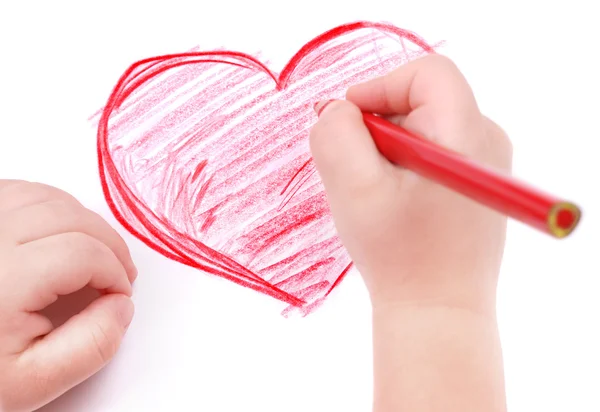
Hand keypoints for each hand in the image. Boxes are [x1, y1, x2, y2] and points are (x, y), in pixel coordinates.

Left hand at [0, 180, 136, 411]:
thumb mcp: (34, 382)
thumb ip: (90, 347)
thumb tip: (122, 306)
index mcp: (3, 282)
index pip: (84, 254)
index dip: (115, 271)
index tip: (119, 293)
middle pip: (71, 217)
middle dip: (109, 243)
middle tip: (118, 272)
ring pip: (47, 196)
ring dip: (83, 221)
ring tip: (93, 252)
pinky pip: (19, 190)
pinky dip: (50, 205)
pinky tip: (58, 234)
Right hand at [310, 54, 511, 313]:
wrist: (437, 313)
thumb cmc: (399, 255)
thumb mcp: (353, 188)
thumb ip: (335, 133)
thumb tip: (335, 110)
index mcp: (465, 134)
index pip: (426, 73)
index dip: (380, 87)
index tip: (350, 122)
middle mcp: (486, 142)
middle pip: (421, 102)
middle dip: (378, 128)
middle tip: (356, 172)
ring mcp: (485, 166)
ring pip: (422, 130)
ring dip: (386, 153)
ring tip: (375, 196)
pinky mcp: (475, 187)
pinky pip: (430, 154)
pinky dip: (401, 169)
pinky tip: (394, 207)